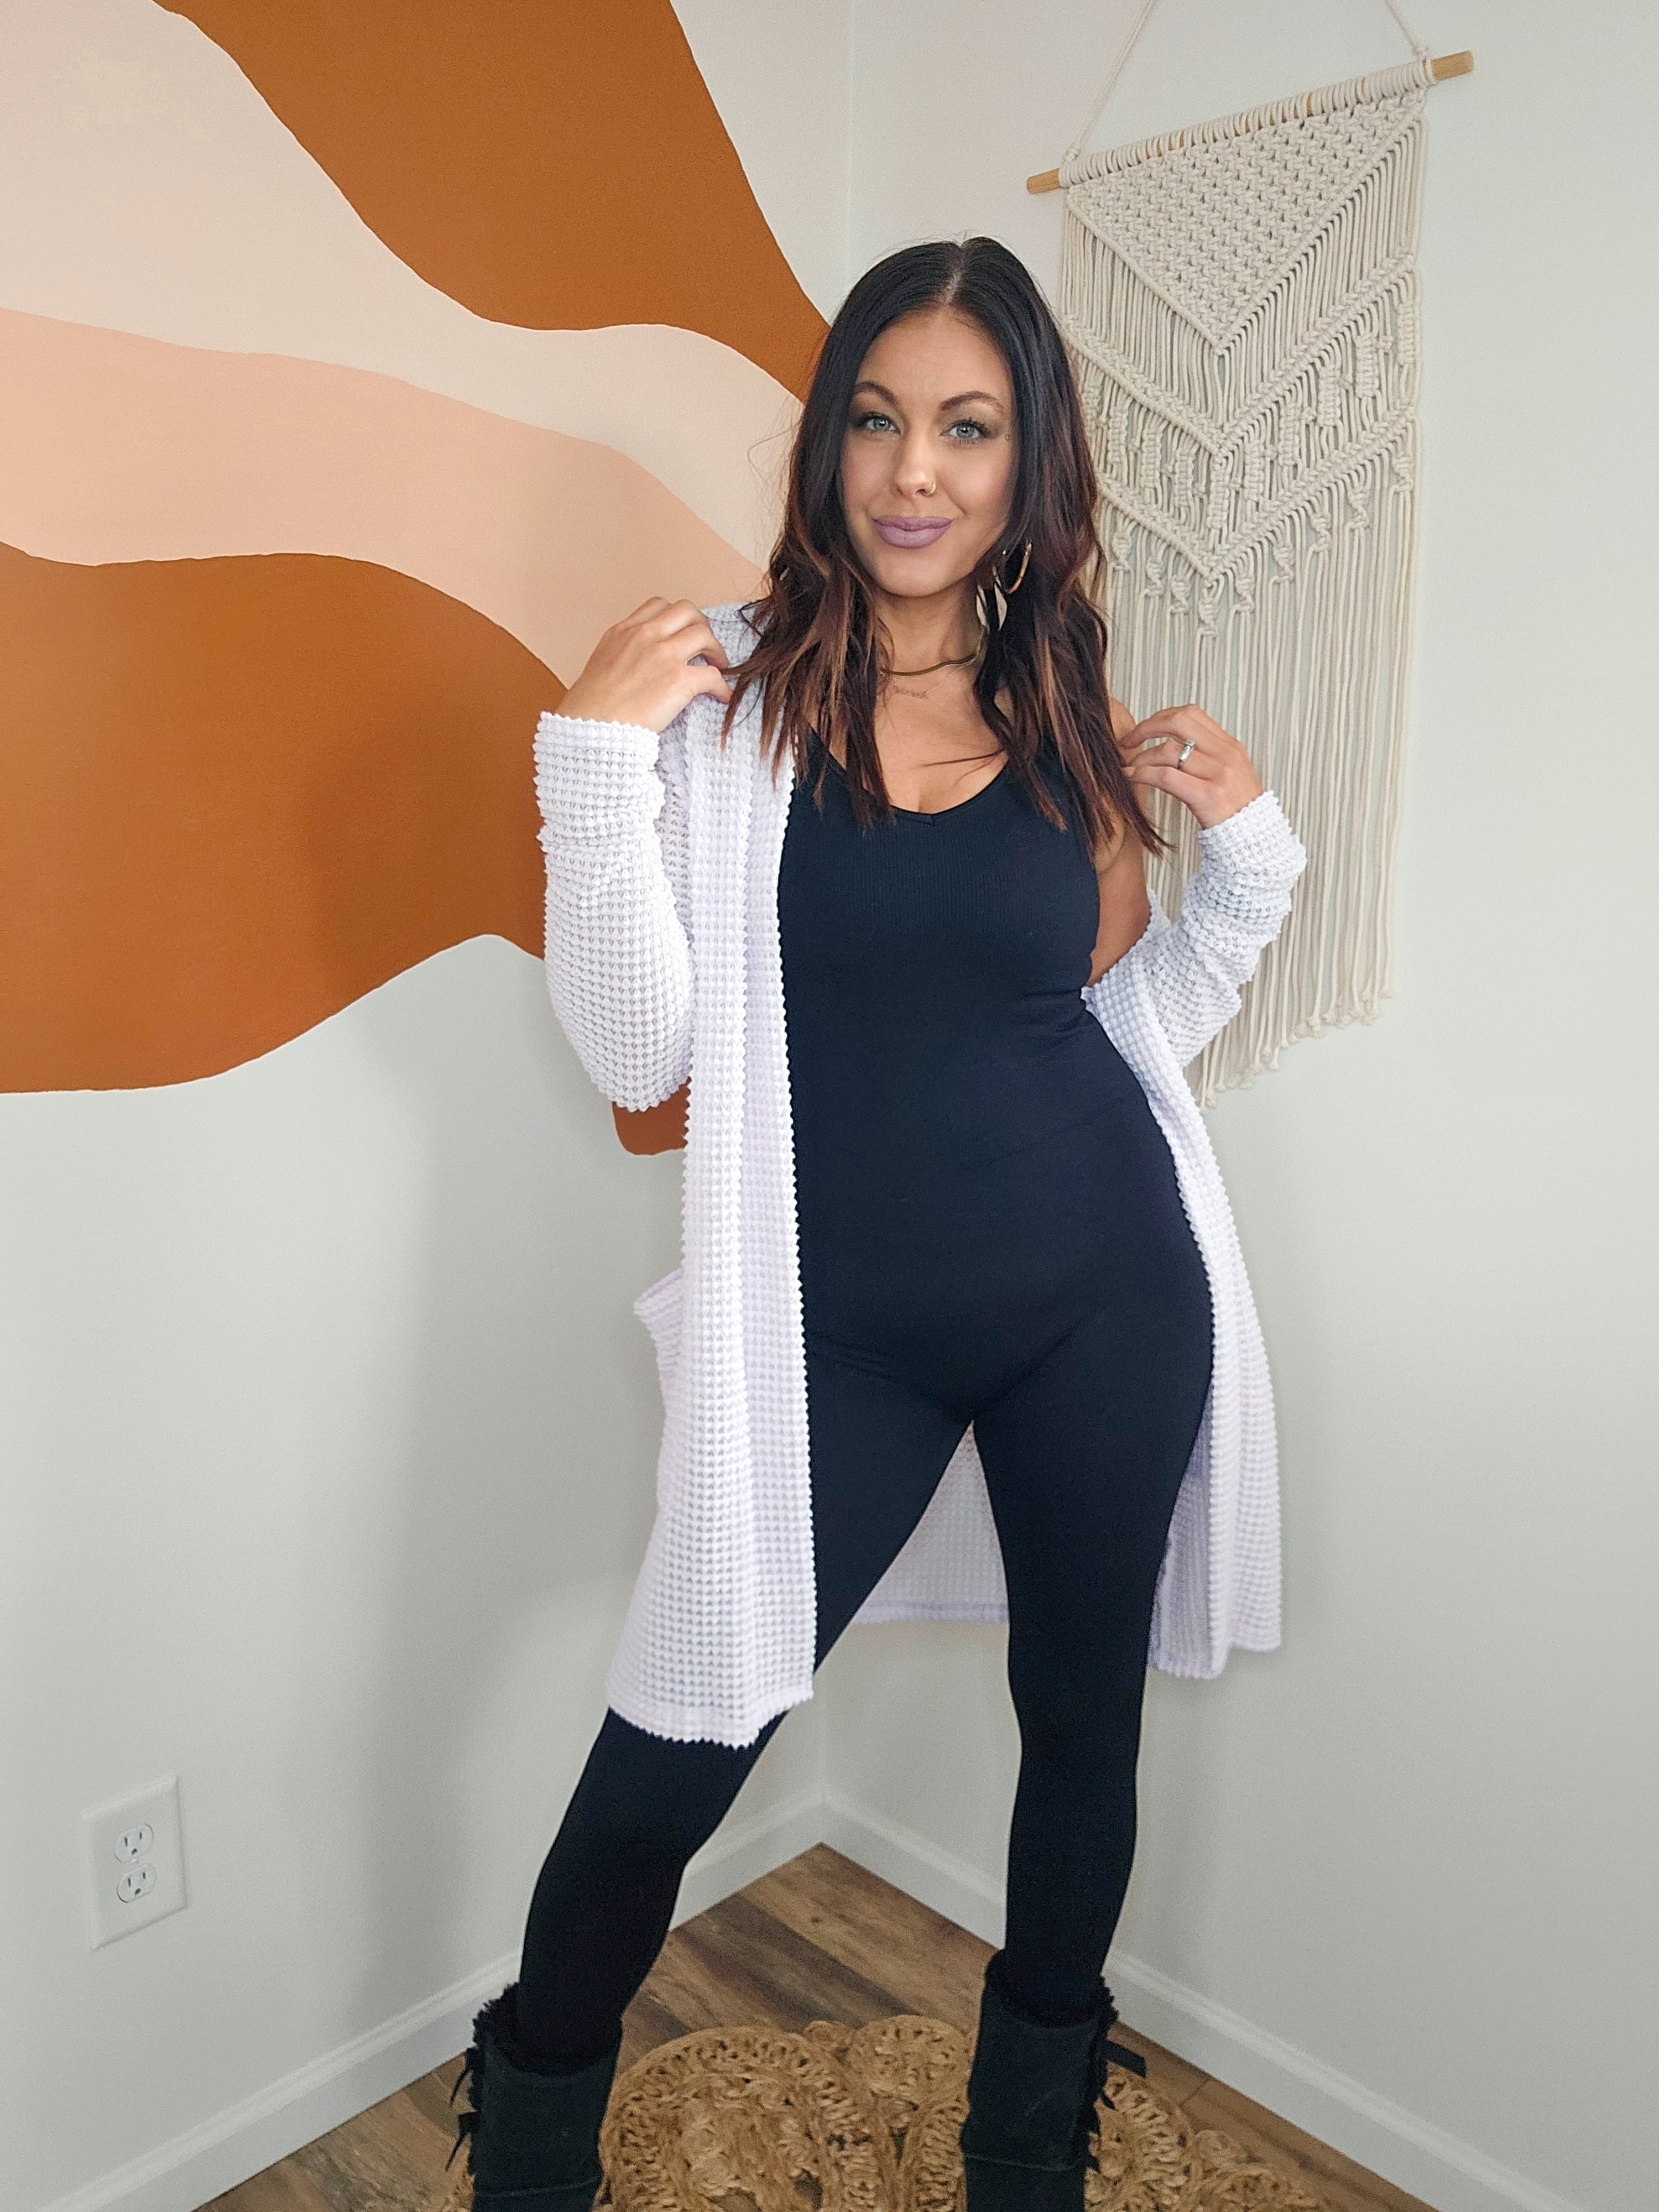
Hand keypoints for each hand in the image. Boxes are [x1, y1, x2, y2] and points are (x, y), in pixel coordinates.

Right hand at [556, 597, 734, 734]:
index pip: (658, 605)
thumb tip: (636, 665)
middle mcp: (645, 636)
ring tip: (718, 666)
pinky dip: (722, 686)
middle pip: (687, 611)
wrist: (590, 727)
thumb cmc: (591, 707)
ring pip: (705, 635)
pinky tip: (721, 696)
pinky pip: (713, 675)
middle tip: (705, 645)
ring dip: (716, 649)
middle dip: (701, 625)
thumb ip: (622, 654)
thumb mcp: (601, 664)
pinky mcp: (679, 679)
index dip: (677, 617)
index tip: (682, 632)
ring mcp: (664, 655)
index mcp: (624, 631)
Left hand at [1112, 698, 1264, 829]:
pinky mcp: (1207, 796)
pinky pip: (1166, 776)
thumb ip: (1206, 756)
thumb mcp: (1228, 773)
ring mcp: (1218, 774)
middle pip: (1179, 722)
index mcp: (1229, 745)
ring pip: (1169, 750)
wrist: (1254, 839)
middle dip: (1147, 727)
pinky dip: (1143, 774)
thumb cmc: (1236, 810)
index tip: (1145, 729)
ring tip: (1130, 767)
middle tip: (1128, 741)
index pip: (1191, 714)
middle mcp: (1225, 754)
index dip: (1161, 716)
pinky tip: (1132, 777)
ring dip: (1141, 757)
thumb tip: (1172, 743)